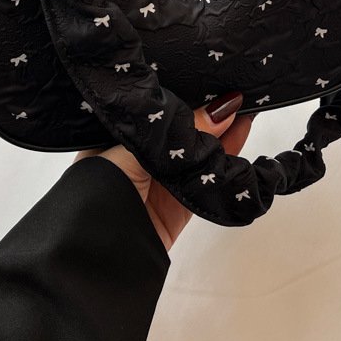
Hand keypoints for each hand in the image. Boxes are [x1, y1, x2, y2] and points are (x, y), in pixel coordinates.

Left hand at [76, 92, 252, 250]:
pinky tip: (242, 145)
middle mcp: (137, 159)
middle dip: (208, 116)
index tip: (211, 82)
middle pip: (180, 134)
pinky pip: (206, 183)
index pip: (156, 112)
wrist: (92, 258)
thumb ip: (179, 132)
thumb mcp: (135, 149)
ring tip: (249, 111)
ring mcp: (158, 185)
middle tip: (238, 94)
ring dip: (223, 138)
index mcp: (116, 137)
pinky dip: (225, 167)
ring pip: (197, 157)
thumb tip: (223, 108)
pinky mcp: (176, 211)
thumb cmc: (96, 192)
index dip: (182, 96)